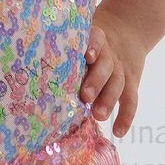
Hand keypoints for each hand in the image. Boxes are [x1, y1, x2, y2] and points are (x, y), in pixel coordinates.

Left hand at [78, 7, 146, 137]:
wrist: (127, 33)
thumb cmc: (91, 42)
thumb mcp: (83, 37)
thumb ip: (67, 48)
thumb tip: (34, 64)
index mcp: (97, 39)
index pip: (97, 39)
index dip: (93, 46)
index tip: (87, 56)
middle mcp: (110, 54)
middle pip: (106, 65)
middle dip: (96, 81)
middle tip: (85, 96)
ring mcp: (121, 69)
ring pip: (118, 83)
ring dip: (108, 100)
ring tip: (98, 116)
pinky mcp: (131, 83)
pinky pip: (131, 100)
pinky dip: (126, 117)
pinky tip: (118, 131)